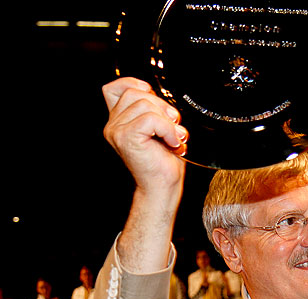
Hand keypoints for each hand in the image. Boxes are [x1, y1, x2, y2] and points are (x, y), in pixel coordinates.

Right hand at [104, 78, 188, 271]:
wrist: (163, 187)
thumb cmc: (164, 162)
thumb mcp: (160, 130)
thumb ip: (153, 111)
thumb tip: (159, 96)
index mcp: (119, 122)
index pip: (114, 89)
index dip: (132, 83)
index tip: (151, 93)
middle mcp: (113, 125)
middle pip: (135, 93)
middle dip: (161, 105)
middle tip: (174, 126)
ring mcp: (117, 131)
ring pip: (145, 105)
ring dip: (168, 121)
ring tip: (175, 138)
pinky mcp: (126, 137)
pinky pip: (151, 119)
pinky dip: (167, 129)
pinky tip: (172, 143)